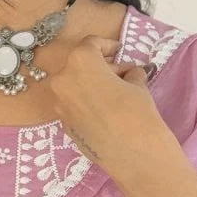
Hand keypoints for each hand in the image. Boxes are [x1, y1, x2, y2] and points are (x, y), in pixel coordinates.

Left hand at [47, 35, 164, 175]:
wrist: (131, 153)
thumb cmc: (136, 111)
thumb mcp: (137, 84)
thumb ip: (128, 73)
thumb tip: (128, 72)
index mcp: (80, 61)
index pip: (91, 44)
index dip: (107, 45)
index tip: (119, 50)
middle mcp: (62, 79)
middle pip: (80, 64)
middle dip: (100, 67)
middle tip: (121, 74)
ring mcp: (59, 103)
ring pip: (74, 85)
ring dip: (91, 84)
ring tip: (114, 93)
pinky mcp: (62, 123)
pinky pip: (73, 104)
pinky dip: (86, 102)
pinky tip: (104, 111)